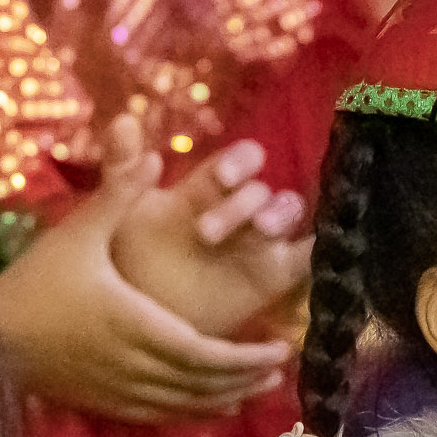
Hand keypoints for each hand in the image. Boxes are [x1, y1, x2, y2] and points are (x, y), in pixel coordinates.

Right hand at [0, 118, 292, 424]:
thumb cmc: (34, 283)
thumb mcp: (77, 232)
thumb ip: (117, 192)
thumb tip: (150, 147)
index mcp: (136, 324)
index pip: (207, 354)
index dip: (247, 358)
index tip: (280, 349)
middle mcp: (135, 365)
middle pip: (204, 383)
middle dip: (246, 378)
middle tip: (280, 367)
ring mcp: (120, 391)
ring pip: (186, 403)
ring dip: (226, 397)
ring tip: (258, 387)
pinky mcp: (105, 403)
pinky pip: (160, 415)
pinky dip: (193, 412)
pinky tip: (213, 406)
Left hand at [108, 120, 311, 341]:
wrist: (134, 319)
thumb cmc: (127, 260)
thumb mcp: (119, 210)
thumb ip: (123, 166)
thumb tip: (124, 117)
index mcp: (210, 188)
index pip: (242, 161)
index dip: (240, 162)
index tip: (221, 178)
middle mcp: (240, 210)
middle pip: (263, 191)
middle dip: (246, 203)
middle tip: (210, 230)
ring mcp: (261, 241)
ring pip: (288, 214)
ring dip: (279, 216)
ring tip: (260, 232)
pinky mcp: (276, 274)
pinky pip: (307, 255)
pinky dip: (317, 247)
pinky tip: (311, 247)